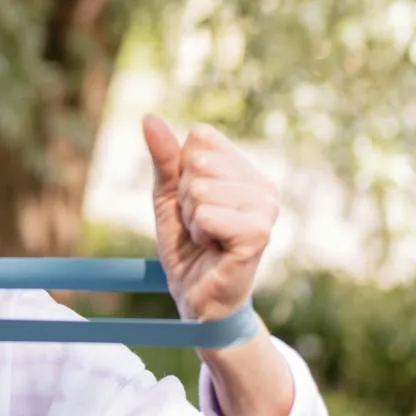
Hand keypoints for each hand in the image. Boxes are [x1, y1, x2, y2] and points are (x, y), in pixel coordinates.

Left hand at [141, 114, 276, 322]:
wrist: (197, 297)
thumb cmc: (188, 245)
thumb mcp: (168, 196)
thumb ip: (164, 158)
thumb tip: (149, 118)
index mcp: (246, 169)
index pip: (201, 137)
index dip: (183, 169)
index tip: (193, 201)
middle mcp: (263, 185)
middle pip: (198, 161)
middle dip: (186, 196)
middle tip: (200, 225)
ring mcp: (265, 209)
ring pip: (200, 188)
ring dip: (192, 218)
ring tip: (207, 238)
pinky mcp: (259, 234)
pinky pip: (207, 214)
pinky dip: (199, 233)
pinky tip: (214, 248)